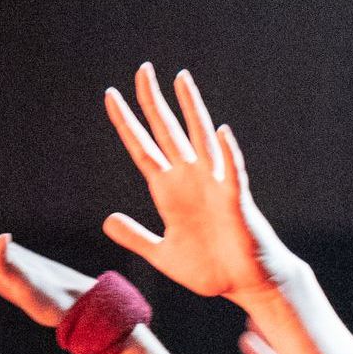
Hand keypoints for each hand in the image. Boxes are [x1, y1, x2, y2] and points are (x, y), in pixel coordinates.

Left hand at [103, 64, 307, 303]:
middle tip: (142, 69)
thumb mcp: (163, 254)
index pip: (142, 149)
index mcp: (170, 192)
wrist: (245, 284)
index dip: (126, 123)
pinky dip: (227, 152)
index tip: (111, 96)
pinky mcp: (235, 200)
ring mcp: (213, 186)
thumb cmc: (211, 269)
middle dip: (153, 102)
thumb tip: (107, 220)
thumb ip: (137, 236)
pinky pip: (232, 172)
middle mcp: (190, 180)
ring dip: (191, 109)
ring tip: (181, 79)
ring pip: (200, 138)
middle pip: (167, 132)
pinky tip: (220, 131)